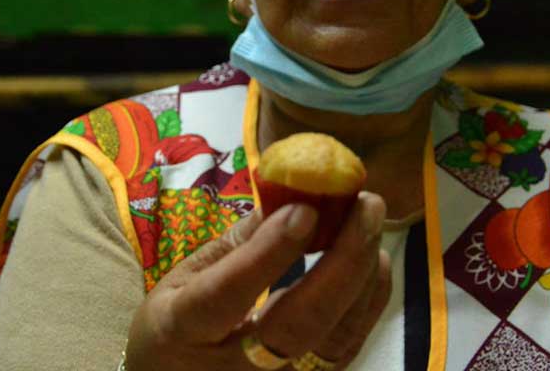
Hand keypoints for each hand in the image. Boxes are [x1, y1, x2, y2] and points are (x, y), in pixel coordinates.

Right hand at [125, 192, 390, 370]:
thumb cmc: (176, 325)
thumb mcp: (183, 278)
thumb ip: (236, 243)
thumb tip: (289, 196)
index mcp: (181, 330)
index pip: (225, 297)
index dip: (267, 255)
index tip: (305, 210)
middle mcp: (232, 369)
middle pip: (296, 327)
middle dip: (341, 262)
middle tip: (366, 205)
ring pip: (333, 343)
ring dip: (363, 276)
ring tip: (370, 221)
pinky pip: (347, 347)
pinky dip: (368, 298)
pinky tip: (374, 258)